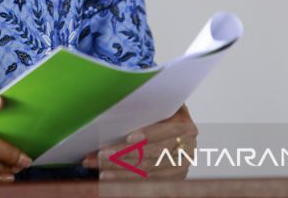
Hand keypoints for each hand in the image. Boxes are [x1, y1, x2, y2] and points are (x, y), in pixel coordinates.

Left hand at [80, 103, 196, 180]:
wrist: (174, 128)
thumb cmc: (161, 114)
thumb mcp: (159, 105)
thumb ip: (147, 108)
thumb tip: (119, 108)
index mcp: (184, 126)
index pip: (164, 132)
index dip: (148, 135)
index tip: (129, 139)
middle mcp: (186, 148)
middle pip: (152, 154)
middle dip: (124, 155)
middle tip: (101, 155)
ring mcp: (180, 166)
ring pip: (148, 171)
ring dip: (122, 172)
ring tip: (101, 171)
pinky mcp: (173, 178)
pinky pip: (148, 182)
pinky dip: (127, 181)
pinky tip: (111, 180)